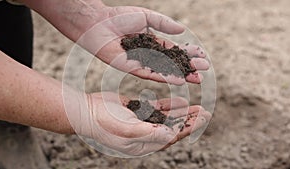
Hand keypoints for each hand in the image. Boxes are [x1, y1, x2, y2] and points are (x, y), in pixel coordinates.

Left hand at [36, 0, 208, 84]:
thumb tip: (182, 31)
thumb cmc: (120, 17)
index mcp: (152, 42)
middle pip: (172, 63)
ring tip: (197, 78)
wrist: (98, 24)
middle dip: (188, 66)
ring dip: (181, 75)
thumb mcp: (147, 17)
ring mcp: (142, 63)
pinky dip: (166, 77)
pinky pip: (152, 74)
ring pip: (165, 71)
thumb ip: (164, 24)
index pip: (174, 50)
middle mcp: (149, 55)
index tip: (202, 56)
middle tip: (204, 71)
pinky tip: (179, 80)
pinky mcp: (133, 69)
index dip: (188, 53)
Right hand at [69, 92, 211, 156]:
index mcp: (144, 145)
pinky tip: (180, 101)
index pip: (172, 137)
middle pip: (173, 128)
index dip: (188, 127)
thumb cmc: (104, 123)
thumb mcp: (127, 130)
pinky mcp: (138, 111)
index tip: (203, 118)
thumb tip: (171, 135)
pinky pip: (157, 109)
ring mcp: (142, 122)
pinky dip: (169, 105)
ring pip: (167, 118)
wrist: (87, 111)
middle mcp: (146, 135)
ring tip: (197, 107)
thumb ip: (150, 133)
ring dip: (182, 113)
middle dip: (190, 121)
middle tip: (206, 112)